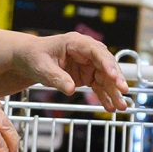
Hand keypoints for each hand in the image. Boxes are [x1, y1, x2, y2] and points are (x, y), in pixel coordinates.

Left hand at [10, 33, 128, 111]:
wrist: (29, 59)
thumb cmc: (34, 56)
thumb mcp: (41, 67)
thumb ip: (56, 77)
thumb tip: (71, 89)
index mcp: (76, 43)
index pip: (96, 51)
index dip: (107, 63)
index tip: (113, 75)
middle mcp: (86, 53)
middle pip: (106, 65)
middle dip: (115, 78)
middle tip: (123, 90)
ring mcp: (88, 65)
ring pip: (106, 78)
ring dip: (114, 92)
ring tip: (121, 106)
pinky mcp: (87, 76)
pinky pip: (98, 87)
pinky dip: (104, 97)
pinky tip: (110, 107)